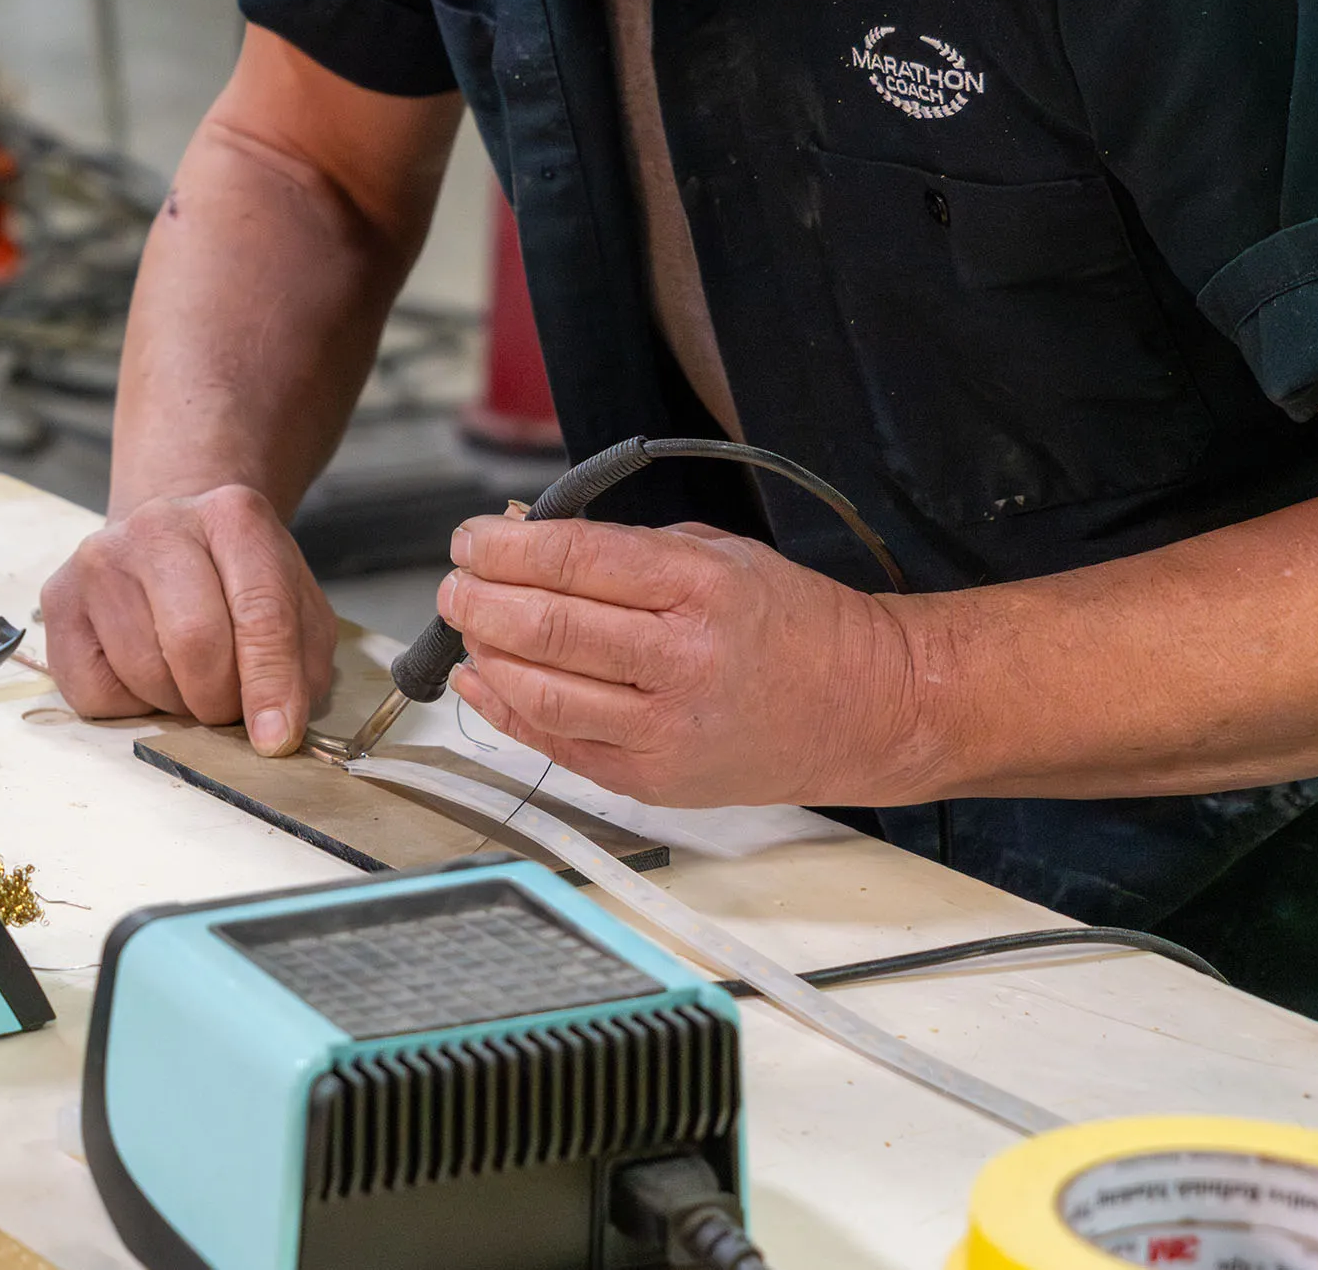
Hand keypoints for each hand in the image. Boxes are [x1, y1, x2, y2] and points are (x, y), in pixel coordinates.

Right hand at [42, 486, 335, 754]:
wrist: (170, 540)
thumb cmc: (235, 580)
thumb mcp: (292, 606)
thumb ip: (299, 663)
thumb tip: (276, 730)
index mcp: (234, 516)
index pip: (260, 612)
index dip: (271, 684)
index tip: (277, 737)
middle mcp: (160, 526)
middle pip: (195, 642)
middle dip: (219, 700)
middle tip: (227, 708)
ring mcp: (101, 559)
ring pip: (144, 672)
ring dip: (177, 704)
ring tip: (188, 679)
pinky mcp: (59, 597)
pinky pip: (93, 690)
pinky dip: (129, 705)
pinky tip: (145, 672)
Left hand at [438, 516, 919, 806]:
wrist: (861, 708)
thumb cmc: (791, 625)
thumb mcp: (719, 554)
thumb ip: (626, 548)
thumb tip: (531, 538)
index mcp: (702, 587)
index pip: (577, 559)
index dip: (507, 547)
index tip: (474, 538)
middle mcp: (683, 660)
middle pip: (548, 627)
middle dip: (480, 600)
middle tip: (455, 583)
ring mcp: (666, 729)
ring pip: (542, 693)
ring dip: (484, 655)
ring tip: (465, 627)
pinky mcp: (653, 779)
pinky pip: (558, 744)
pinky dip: (507, 712)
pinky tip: (481, 683)